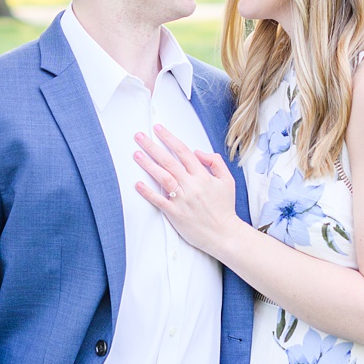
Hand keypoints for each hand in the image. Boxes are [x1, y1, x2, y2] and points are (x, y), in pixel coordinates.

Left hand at [130, 124, 241, 254]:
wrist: (223, 233)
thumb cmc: (224, 208)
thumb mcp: (227, 180)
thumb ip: (214, 162)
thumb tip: (198, 152)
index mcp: (203, 176)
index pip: (183, 151)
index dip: (169, 138)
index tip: (159, 130)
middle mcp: (191, 185)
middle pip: (169, 161)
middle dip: (153, 146)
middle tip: (140, 137)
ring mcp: (182, 199)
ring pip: (163, 177)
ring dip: (148, 165)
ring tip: (136, 154)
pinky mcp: (175, 213)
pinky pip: (159, 200)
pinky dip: (148, 192)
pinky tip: (138, 184)